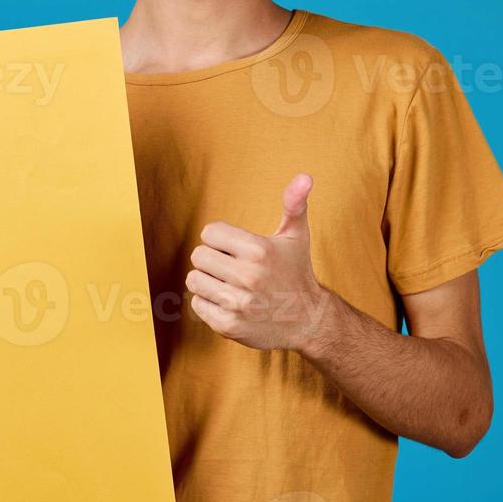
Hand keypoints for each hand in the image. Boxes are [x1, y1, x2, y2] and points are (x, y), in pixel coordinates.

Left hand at [185, 173, 331, 351]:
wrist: (308, 321)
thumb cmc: (296, 272)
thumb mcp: (296, 236)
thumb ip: (294, 204)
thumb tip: (304, 176)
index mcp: (259, 251)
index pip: (209, 232)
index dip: (221, 239)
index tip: (237, 249)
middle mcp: (248, 277)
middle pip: (198, 256)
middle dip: (212, 259)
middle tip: (232, 267)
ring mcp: (237, 303)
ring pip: (194, 280)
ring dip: (208, 281)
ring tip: (230, 284)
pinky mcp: (228, 325)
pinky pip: (197, 304)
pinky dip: (209, 303)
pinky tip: (230, 303)